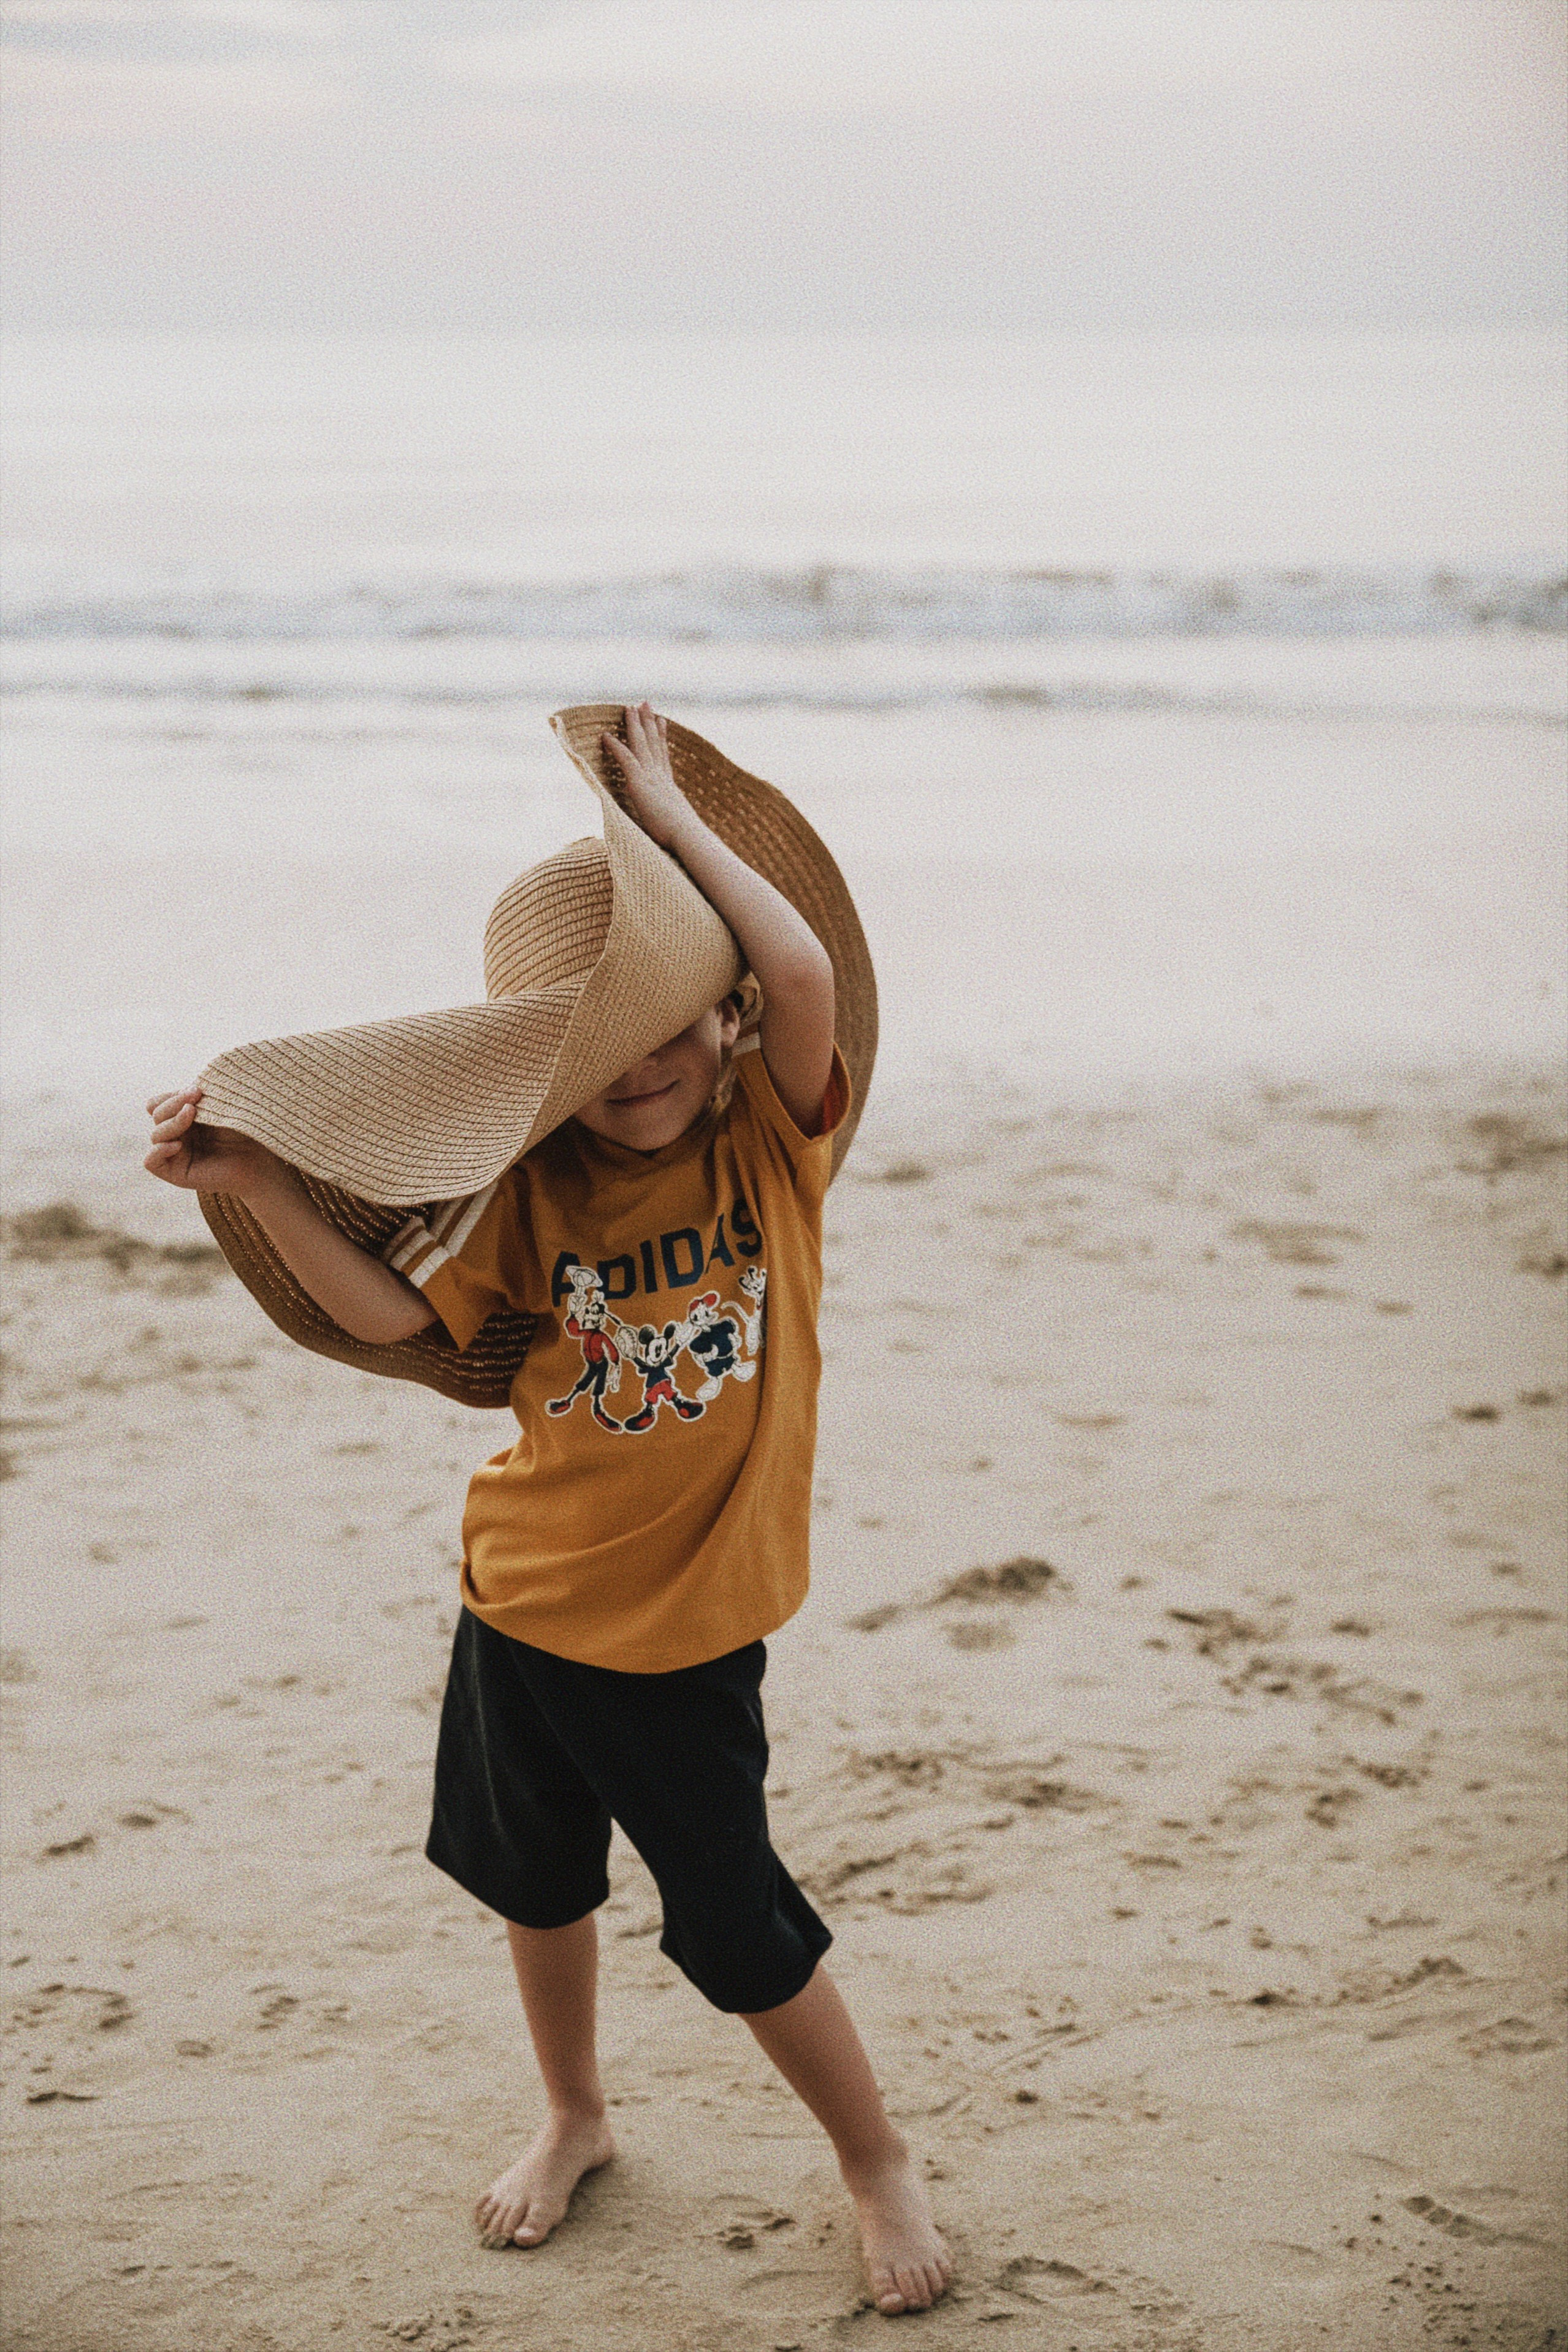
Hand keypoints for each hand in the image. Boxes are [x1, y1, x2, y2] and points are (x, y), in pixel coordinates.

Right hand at [143, 1087, 279, 1198]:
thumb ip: (200, 1098)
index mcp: (183, 1118)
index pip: (158, 1103)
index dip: (171, 1095)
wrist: (261, 1160)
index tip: (196, 1090)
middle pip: (157, 1115)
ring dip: (172, 1121)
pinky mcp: (175, 1173)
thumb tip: (185, 1089)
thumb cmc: (246, 1132)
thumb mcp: (221, 1108)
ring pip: (155, 1135)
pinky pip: (151, 1162)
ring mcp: (175, 1154)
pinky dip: (159, 1150)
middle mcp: (177, 1135)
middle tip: (196, 1095)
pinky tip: (178, 1145)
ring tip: (192, 1114)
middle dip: (173, 1103)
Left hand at [601, 702, 695, 849]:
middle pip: (653, 743)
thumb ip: (673, 821)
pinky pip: (625, 758)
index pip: (663, 756)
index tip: (661, 720)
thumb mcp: (677, 827)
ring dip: (634, 724)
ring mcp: (651, 777)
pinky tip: (605, 736)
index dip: (661, 737)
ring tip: (630, 707)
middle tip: (645, 703)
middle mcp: (661, 777)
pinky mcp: (640, 782)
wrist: (687, 837)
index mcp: (669, 786)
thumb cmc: (684, 839)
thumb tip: (678, 831)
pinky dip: (615, 746)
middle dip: (648, 722)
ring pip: (640, 744)